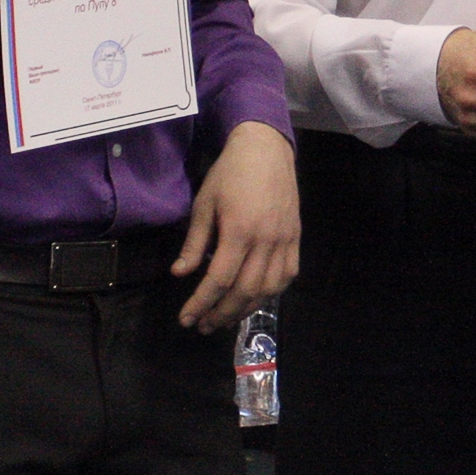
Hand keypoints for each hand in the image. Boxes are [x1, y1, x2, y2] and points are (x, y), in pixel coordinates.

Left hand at [173, 121, 299, 333]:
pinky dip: (272, 292)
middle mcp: (266, 239)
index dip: (201, 303)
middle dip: (221, 313)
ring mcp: (284, 239)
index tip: (186, 319)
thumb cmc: (229, 173)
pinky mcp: (295, 237)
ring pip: (269, 288)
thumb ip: (195, 243)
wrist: (265, 149)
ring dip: (246, 308)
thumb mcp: (204, 203)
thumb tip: (180, 274)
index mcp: (240, 230)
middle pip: (245, 291)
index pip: (219, 279)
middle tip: (204, 325)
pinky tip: (256, 298)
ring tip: (226, 317)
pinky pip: (288, 274)